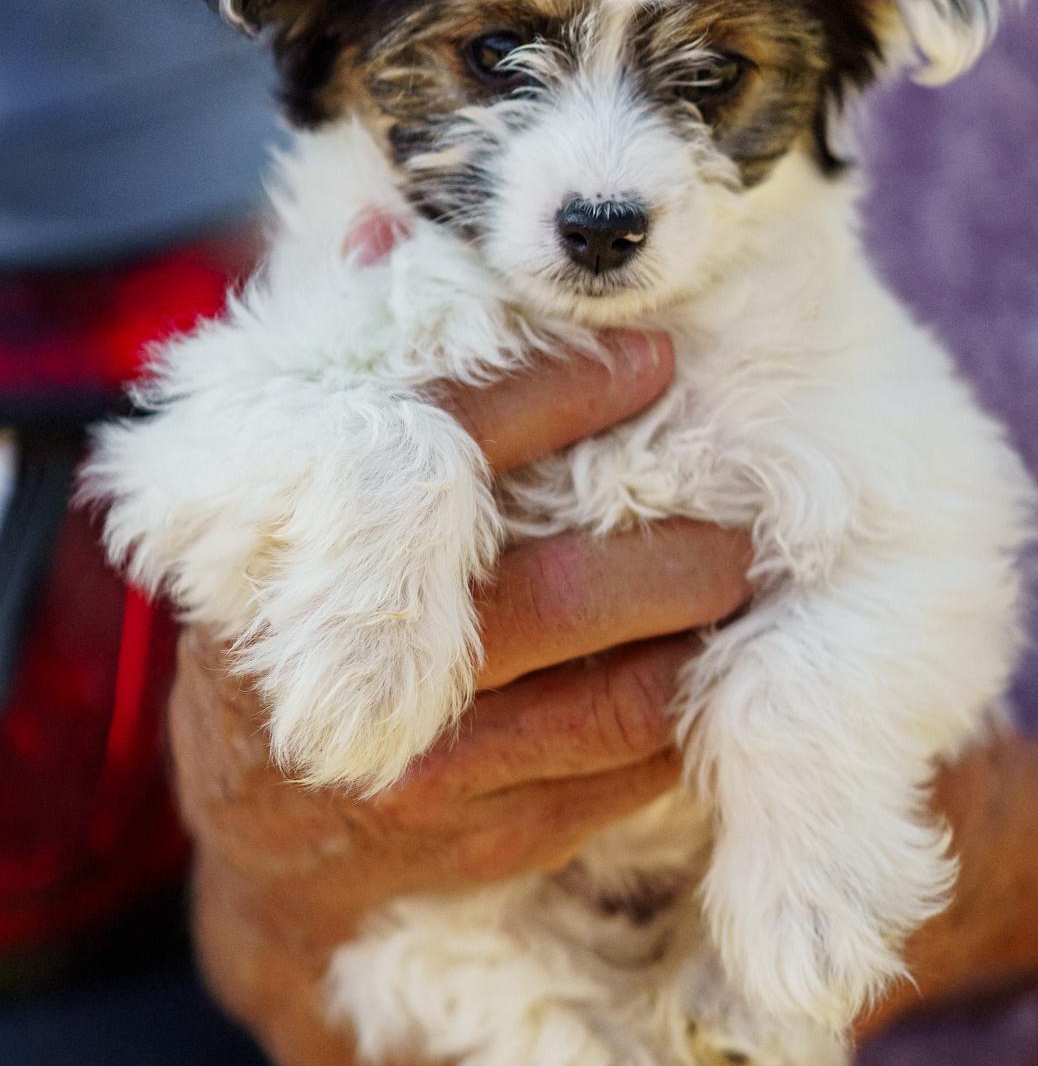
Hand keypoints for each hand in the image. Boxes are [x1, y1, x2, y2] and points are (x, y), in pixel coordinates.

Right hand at [177, 329, 753, 1065]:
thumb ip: (351, 368)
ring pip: (615, 700)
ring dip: (700, 635)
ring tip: (742, 580)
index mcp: (294, 565)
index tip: (652, 359)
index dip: (558, 394)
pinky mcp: (485, 843)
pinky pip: (623, 778)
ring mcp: (427, 776)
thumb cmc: (292, 624)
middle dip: (676, 548)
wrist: (267, 833)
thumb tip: (389, 221)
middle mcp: (361, 678)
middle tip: (735, 513)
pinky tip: (702, 667)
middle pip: (562, 596)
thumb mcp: (287, 498)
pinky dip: (679, 718)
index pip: (441, 455)